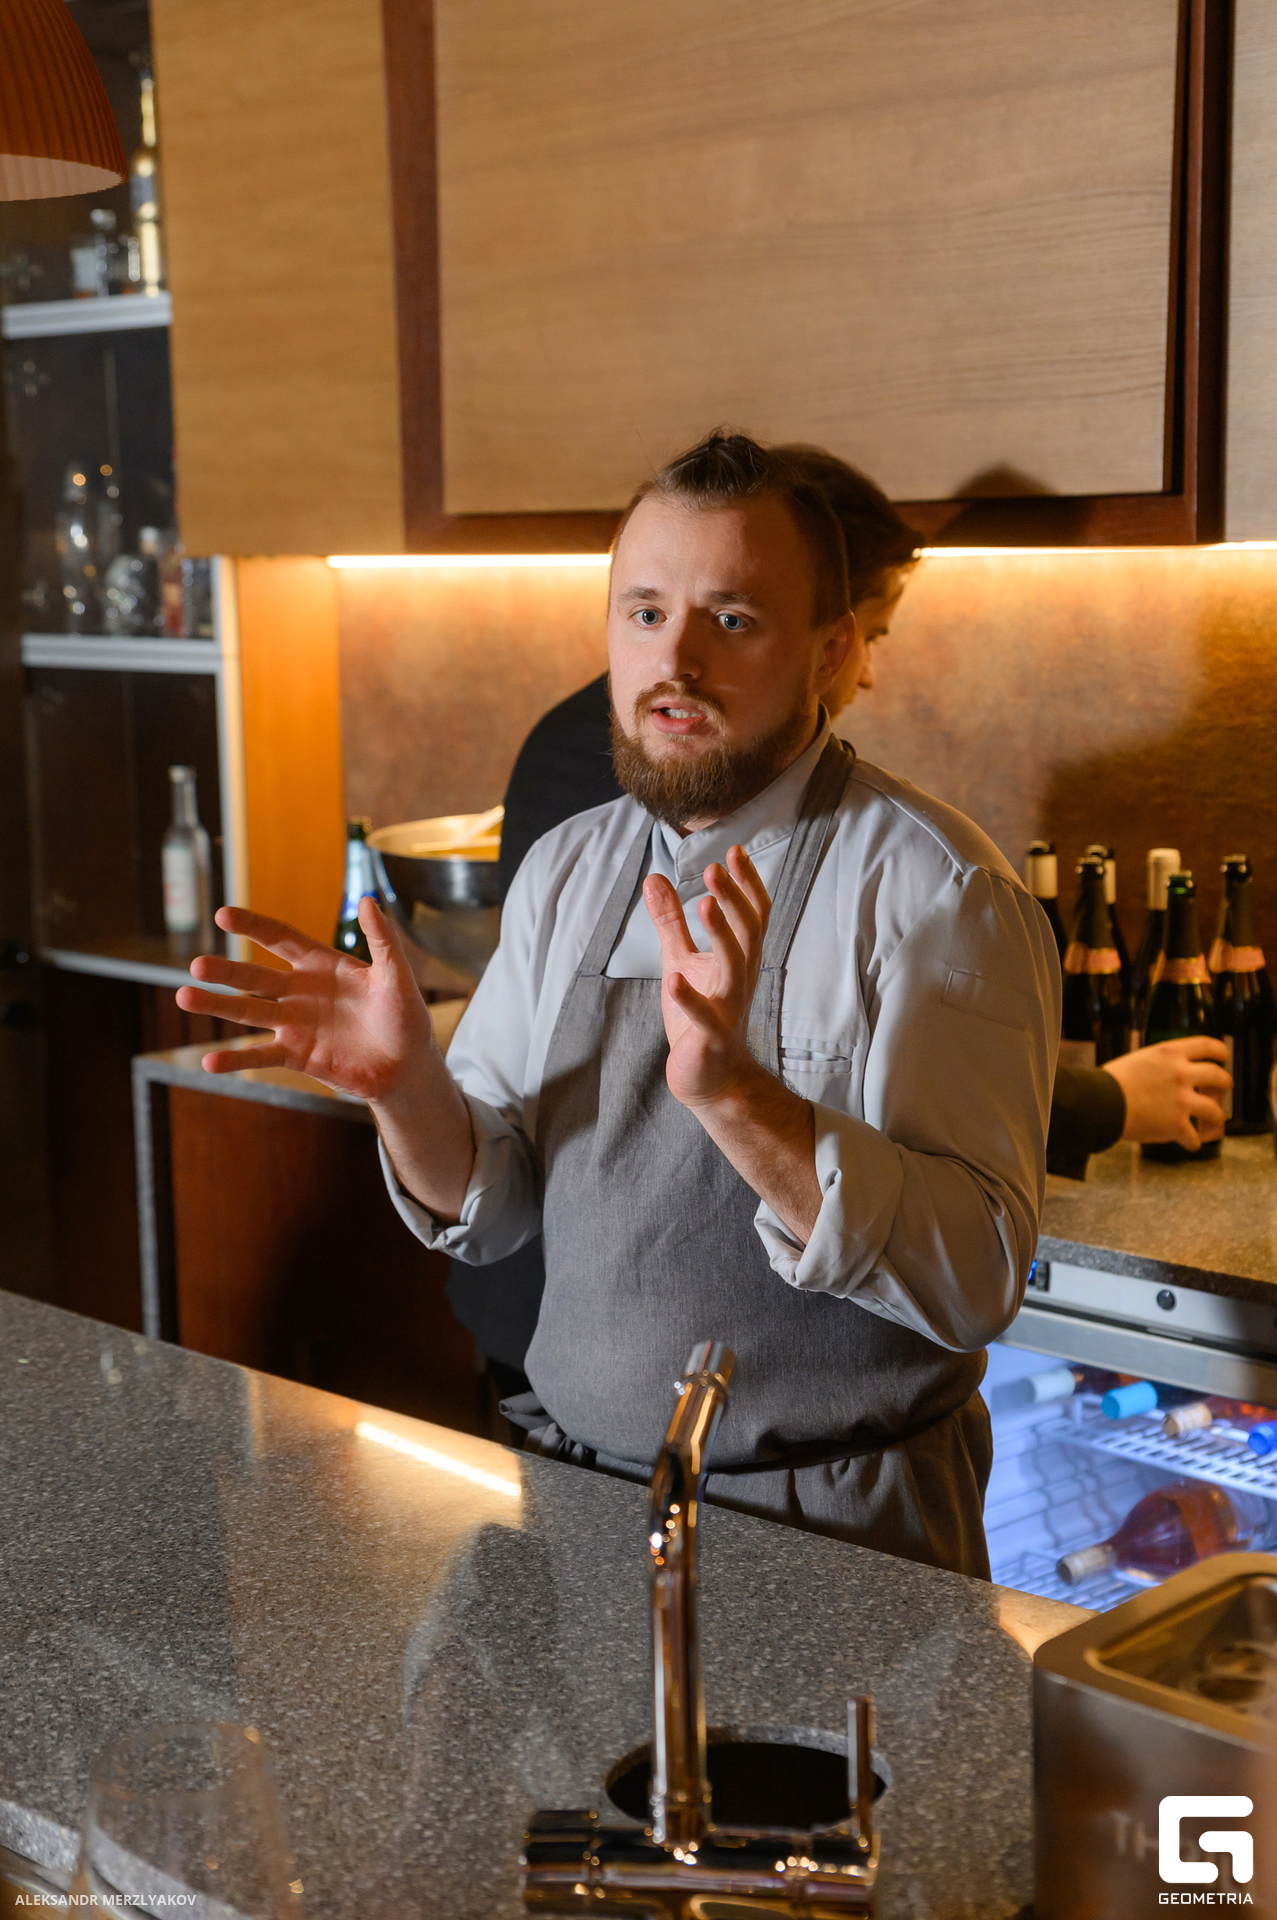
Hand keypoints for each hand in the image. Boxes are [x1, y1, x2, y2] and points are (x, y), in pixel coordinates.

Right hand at [175, 899, 434, 1101]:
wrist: (407, 1066)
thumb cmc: (404, 1015)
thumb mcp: (396, 975)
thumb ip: (382, 940)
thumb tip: (368, 899)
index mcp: (321, 965)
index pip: (281, 939)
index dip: (254, 927)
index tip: (224, 915)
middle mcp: (300, 991)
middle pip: (255, 977)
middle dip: (226, 972)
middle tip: (198, 965)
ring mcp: (295, 1024)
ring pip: (248, 1012)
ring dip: (217, 1006)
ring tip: (184, 997)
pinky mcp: (297, 1055)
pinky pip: (261, 1055)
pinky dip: (235, 1058)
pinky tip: (207, 1062)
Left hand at [643, 845, 770, 1108]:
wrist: (711, 1078)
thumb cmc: (698, 1015)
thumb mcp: (680, 960)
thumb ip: (670, 921)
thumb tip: (654, 878)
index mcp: (739, 959)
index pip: (752, 915)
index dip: (746, 883)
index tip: (733, 850)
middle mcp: (740, 978)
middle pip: (748, 933)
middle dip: (734, 899)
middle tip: (715, 867)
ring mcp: (728, 1008)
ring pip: (734, 967)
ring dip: (722, 936)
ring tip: (706, 905)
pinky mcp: (710, 1037)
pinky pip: (703, 1016)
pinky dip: (689, 998)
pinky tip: (673, 980)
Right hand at [1103, 1037, 1231, 1150]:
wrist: (1099, 1102)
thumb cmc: (1110, 1082)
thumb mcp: (1139, 1059)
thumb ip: (1160, 1064)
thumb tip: (1171, 1073)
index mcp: (1170, 1054)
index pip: (1206, 1046)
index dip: (1219, 1051)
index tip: (1224, 1057)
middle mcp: (1181, 1074)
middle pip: (1219, 1077)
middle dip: (1224, 1085)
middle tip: (1221, 1090)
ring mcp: (1182, 1101)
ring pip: (1215, 1111)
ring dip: (1216, 1119)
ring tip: (1213, 1124)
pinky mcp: (1176, 1125)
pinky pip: (1194, 1138)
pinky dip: (1192, 1142)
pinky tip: (1188, 1143)